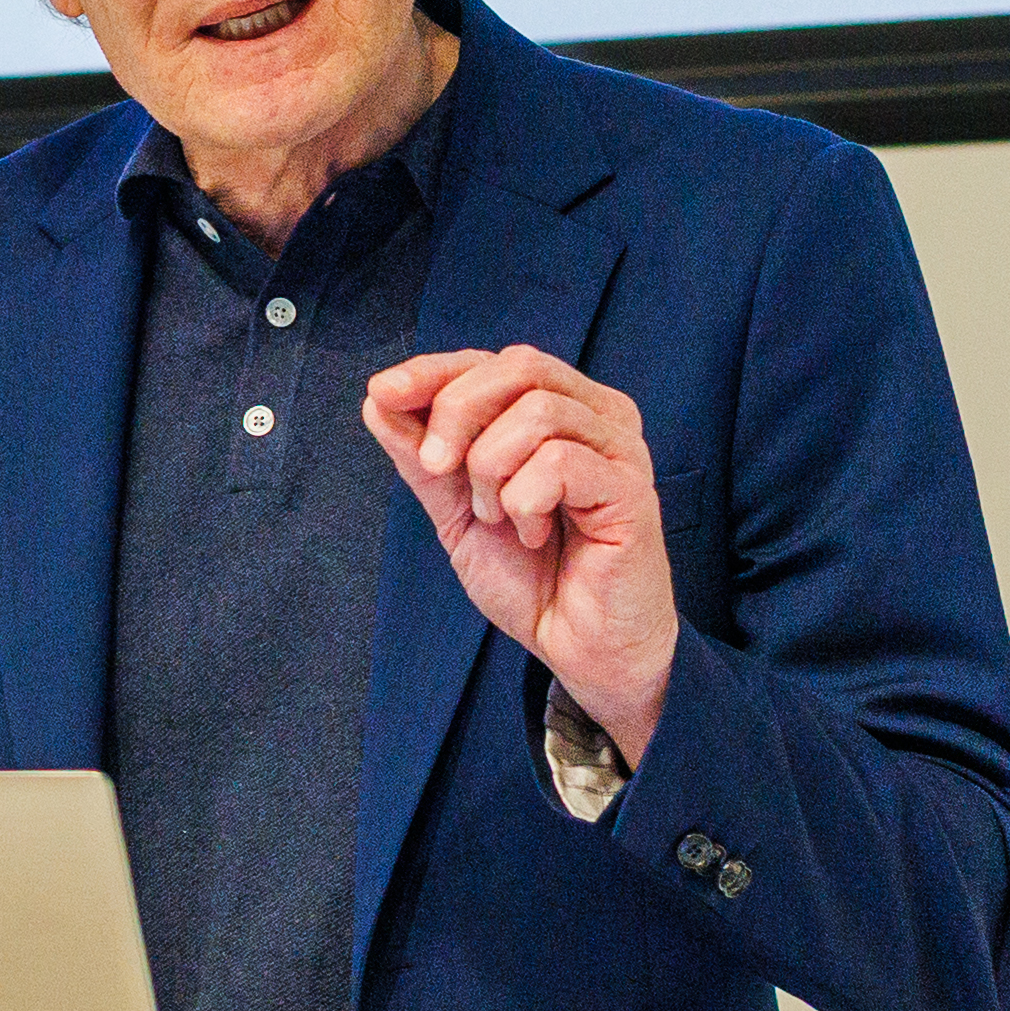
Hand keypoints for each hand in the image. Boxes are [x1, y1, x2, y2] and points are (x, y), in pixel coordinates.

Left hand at [362, 345, 677, 765]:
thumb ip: (422, 456)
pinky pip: (560, 462)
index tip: (383, 392)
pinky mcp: (632, 491)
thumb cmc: (532, 577)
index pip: (494, 361)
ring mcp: (621, 450)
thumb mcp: (457, 510)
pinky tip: (533, 533)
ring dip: (492, 469)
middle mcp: (598, 416)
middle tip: (437, 469)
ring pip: (538, 411)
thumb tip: (378, 397)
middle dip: (457, 412)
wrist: (577, 649)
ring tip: (498, 518)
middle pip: (519, 367)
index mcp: (561, 409)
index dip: (434, 370)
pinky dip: (525, 501)